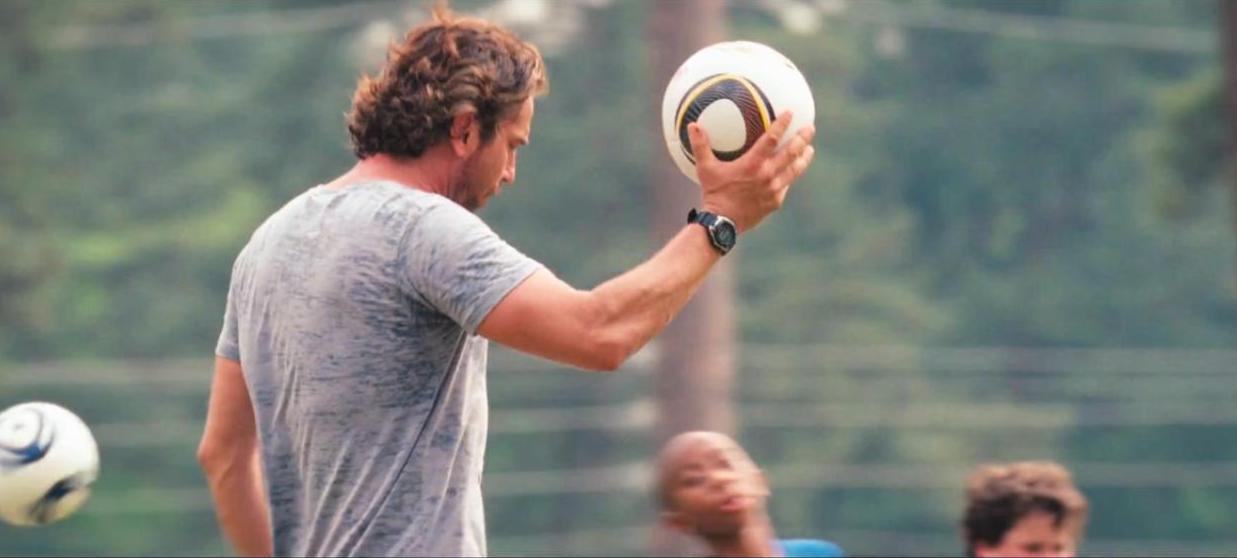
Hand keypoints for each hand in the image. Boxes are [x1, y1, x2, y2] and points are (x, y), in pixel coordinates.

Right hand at [688, 110, 815, 232]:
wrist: (722, 223)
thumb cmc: (713, 193)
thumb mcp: (705, 169)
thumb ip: (701, 146)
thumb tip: (692, 125)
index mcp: (753, 164)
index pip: (772, 138)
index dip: (782, 124)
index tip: (790, 112)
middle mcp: (767, 175)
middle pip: (792, 153)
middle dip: (803, 138)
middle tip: (810, 127)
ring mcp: (774, 190)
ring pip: (795, 170)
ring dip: (804, 158)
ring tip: (810, 149)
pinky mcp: (776, 202)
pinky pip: (786, 185)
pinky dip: (790, 176)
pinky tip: (792, 171)